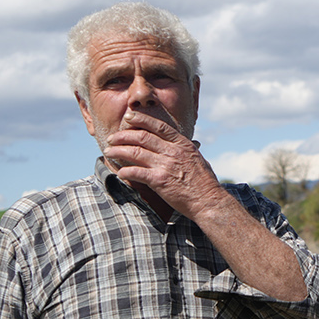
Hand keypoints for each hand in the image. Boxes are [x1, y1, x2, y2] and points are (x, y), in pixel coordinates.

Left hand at [102, 110, 228, 218]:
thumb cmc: (205, 183)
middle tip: (112, 138)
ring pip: (135, 152)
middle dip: (123, 136)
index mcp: (182, 144)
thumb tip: (190, 144)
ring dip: (119, 151)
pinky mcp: (160, 181)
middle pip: (142, 137)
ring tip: (109, 151)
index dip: (140, 119)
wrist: (209, 202)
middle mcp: (173, 152)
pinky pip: (136, 173)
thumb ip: (188, 150)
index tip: (128, 116)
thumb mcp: (198, 160)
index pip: (158, 126)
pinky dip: (125, 172)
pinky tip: (120, 172)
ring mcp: (166, 166)